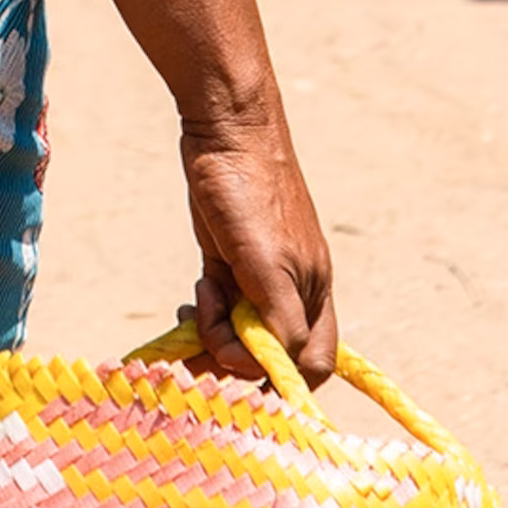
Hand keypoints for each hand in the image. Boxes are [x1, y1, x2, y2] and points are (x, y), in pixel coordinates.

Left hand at [180, 102, 335, 386]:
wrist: (225, 126)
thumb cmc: (252, 191)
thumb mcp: (268, 263)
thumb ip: (279, 322)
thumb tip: (273, 371)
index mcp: (312, 294)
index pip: (311, 364)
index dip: (282, 382)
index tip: (243, 372)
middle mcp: (289, 290)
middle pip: (267, 354)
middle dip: (235, 357)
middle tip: (202, 345)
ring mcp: (257, 275)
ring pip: (237, 332)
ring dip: (213, 334)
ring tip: (197, 307)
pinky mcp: (228, 259)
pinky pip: (219, 307)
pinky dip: (204, 313)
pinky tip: (196, 295)